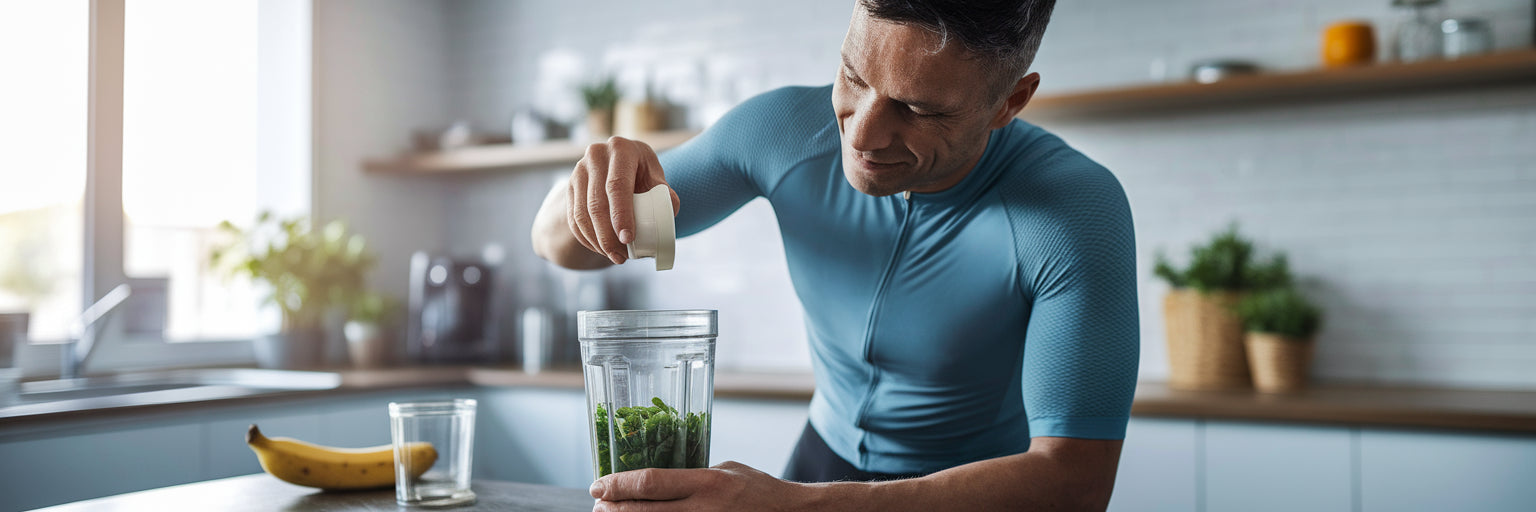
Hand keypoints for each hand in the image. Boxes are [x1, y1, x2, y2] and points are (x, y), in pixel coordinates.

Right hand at [568, 136, 681, 264]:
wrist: (618, 164)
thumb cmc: (643, 174)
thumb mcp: (656, 177)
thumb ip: (666, 193)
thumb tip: (670, 210)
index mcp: (621, 149)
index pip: (617, 186)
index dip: (621, 214)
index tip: (627, 239)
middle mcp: (596, 155)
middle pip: (596, 203)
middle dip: (607, 235)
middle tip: (621, 256)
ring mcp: (579, 170)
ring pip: (581, 212)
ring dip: (596, 240)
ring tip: (613, 256)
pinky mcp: (570, 185)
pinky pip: (573, 217)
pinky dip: (585, 238)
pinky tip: (598, 249)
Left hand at [590, 461, 813, 511]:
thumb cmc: (757, 490)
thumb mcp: (724, 470)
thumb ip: (689, 476)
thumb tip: (652, 482)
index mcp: (707, 483)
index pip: (650, 483)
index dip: (617, 485)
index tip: (598, 485)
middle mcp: (703, 510)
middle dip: (612, 510)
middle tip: (598, 506)